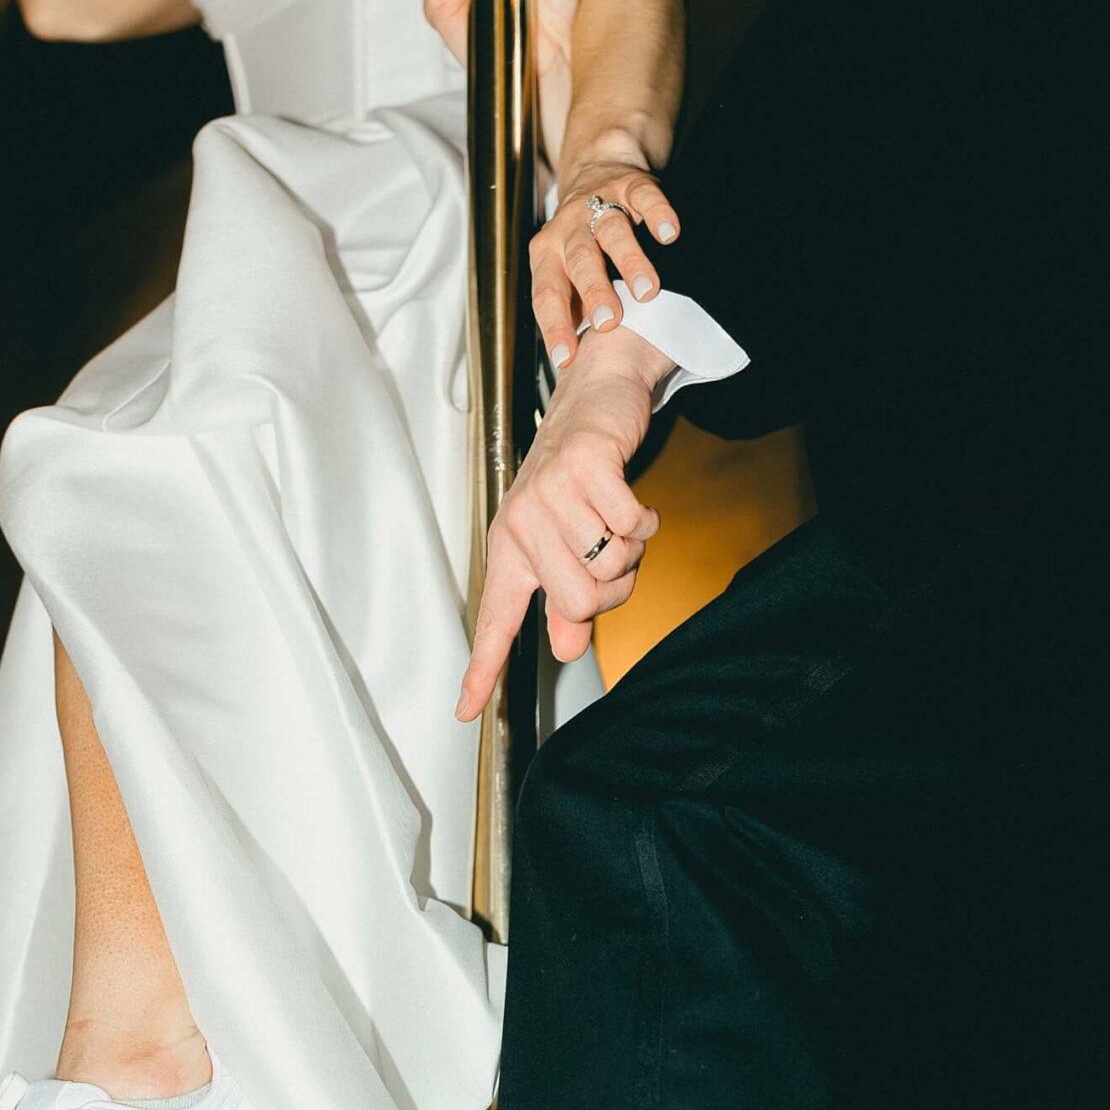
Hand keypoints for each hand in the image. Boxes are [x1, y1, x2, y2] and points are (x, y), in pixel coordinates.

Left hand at [456, 327, 671, 720]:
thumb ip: (568, 602)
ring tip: (618, 518)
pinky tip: (631, 497)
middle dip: (614, 587)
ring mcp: (549, 493)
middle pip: (579, 602)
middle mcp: (522, 522)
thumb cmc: (582, 474)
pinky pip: (631, 524)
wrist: (595, 398)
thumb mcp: (567, 543)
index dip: (482, 669)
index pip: (495, 620)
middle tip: (614, 554)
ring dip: (632, 547)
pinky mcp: (583, 466)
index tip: (464, 711)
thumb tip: (567, 648)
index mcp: (512, 550)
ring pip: (609, 565)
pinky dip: (645, 518)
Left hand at [532, 162, 679, 373]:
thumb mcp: (566, 274)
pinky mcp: (630, 185)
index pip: (546, 295)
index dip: (554, 327)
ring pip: (612, 231)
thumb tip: (579, 369)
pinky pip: (644, 198)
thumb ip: (572, 310)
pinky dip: (658, 215)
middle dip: (594, 292)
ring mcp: (599, 204)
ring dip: (629, 261)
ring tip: (648, 291)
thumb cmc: (583, 242)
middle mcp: (568, 230)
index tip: (566, 358)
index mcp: (547, 256)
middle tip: (609, 322)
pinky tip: (670, 234)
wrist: (595, 171)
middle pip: (579, 261)